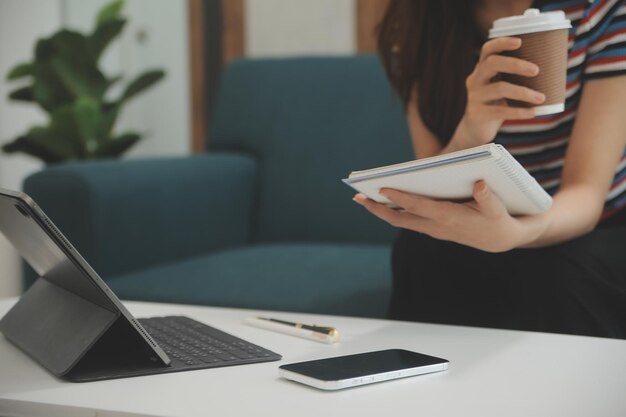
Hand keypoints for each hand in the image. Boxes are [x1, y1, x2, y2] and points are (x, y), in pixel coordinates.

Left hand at [353, 181, 523, 252]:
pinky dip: (393, 212)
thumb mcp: (498, 209)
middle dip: (377, 209)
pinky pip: (408, 221)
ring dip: (381, 211)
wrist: (501, 239)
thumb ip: (488, 198)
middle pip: (399, 219)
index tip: (381, 188)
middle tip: (357, 196)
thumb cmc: (499, 220)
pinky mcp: (433, 229)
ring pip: (401, 221)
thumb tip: (480, 184)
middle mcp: (436, 226)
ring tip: (363, 198)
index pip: (417, 206)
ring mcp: (432, 230)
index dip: (399, 197)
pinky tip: (384, 202)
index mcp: (448, 218)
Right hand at [453, 37, 545, 147]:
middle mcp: (475, 80)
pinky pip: (500, 111)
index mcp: (482, 68)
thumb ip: (516, 76)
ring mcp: (474, 97)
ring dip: (524, 92)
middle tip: (536, 70)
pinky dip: (519, 112)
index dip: (501, 43)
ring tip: (541, 98)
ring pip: (499, 88)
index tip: (519, 41)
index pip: (487, 49)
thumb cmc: (497, 102)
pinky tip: (533, 112)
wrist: (477, 129)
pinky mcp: (477, 114)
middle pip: (492, 63)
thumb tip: (555, 64)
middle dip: (516, 64)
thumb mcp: (502, 85)